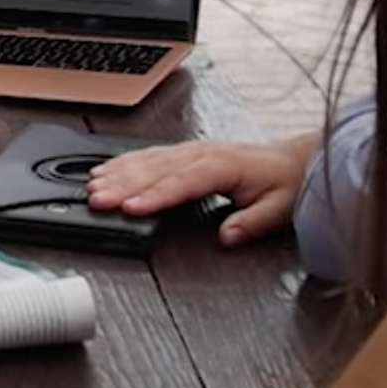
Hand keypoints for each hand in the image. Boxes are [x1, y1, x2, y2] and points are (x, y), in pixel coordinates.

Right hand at [85, 138, 311, 249]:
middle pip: (156, 170)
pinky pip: (150, 155)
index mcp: (223, 166)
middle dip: (123, 184)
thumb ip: (250, 223)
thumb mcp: (277, 209)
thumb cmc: (284, 184)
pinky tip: (107, 168)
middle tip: (97, 198)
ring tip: (93, 185)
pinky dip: (125, 162)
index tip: (130, 207)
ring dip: (119, 172)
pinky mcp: (185, 152)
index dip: (154, 196)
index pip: (182, 183)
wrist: (293, 160)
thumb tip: (227, 236)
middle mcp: (202, 154)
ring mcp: (191, 151)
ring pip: (148, 160)